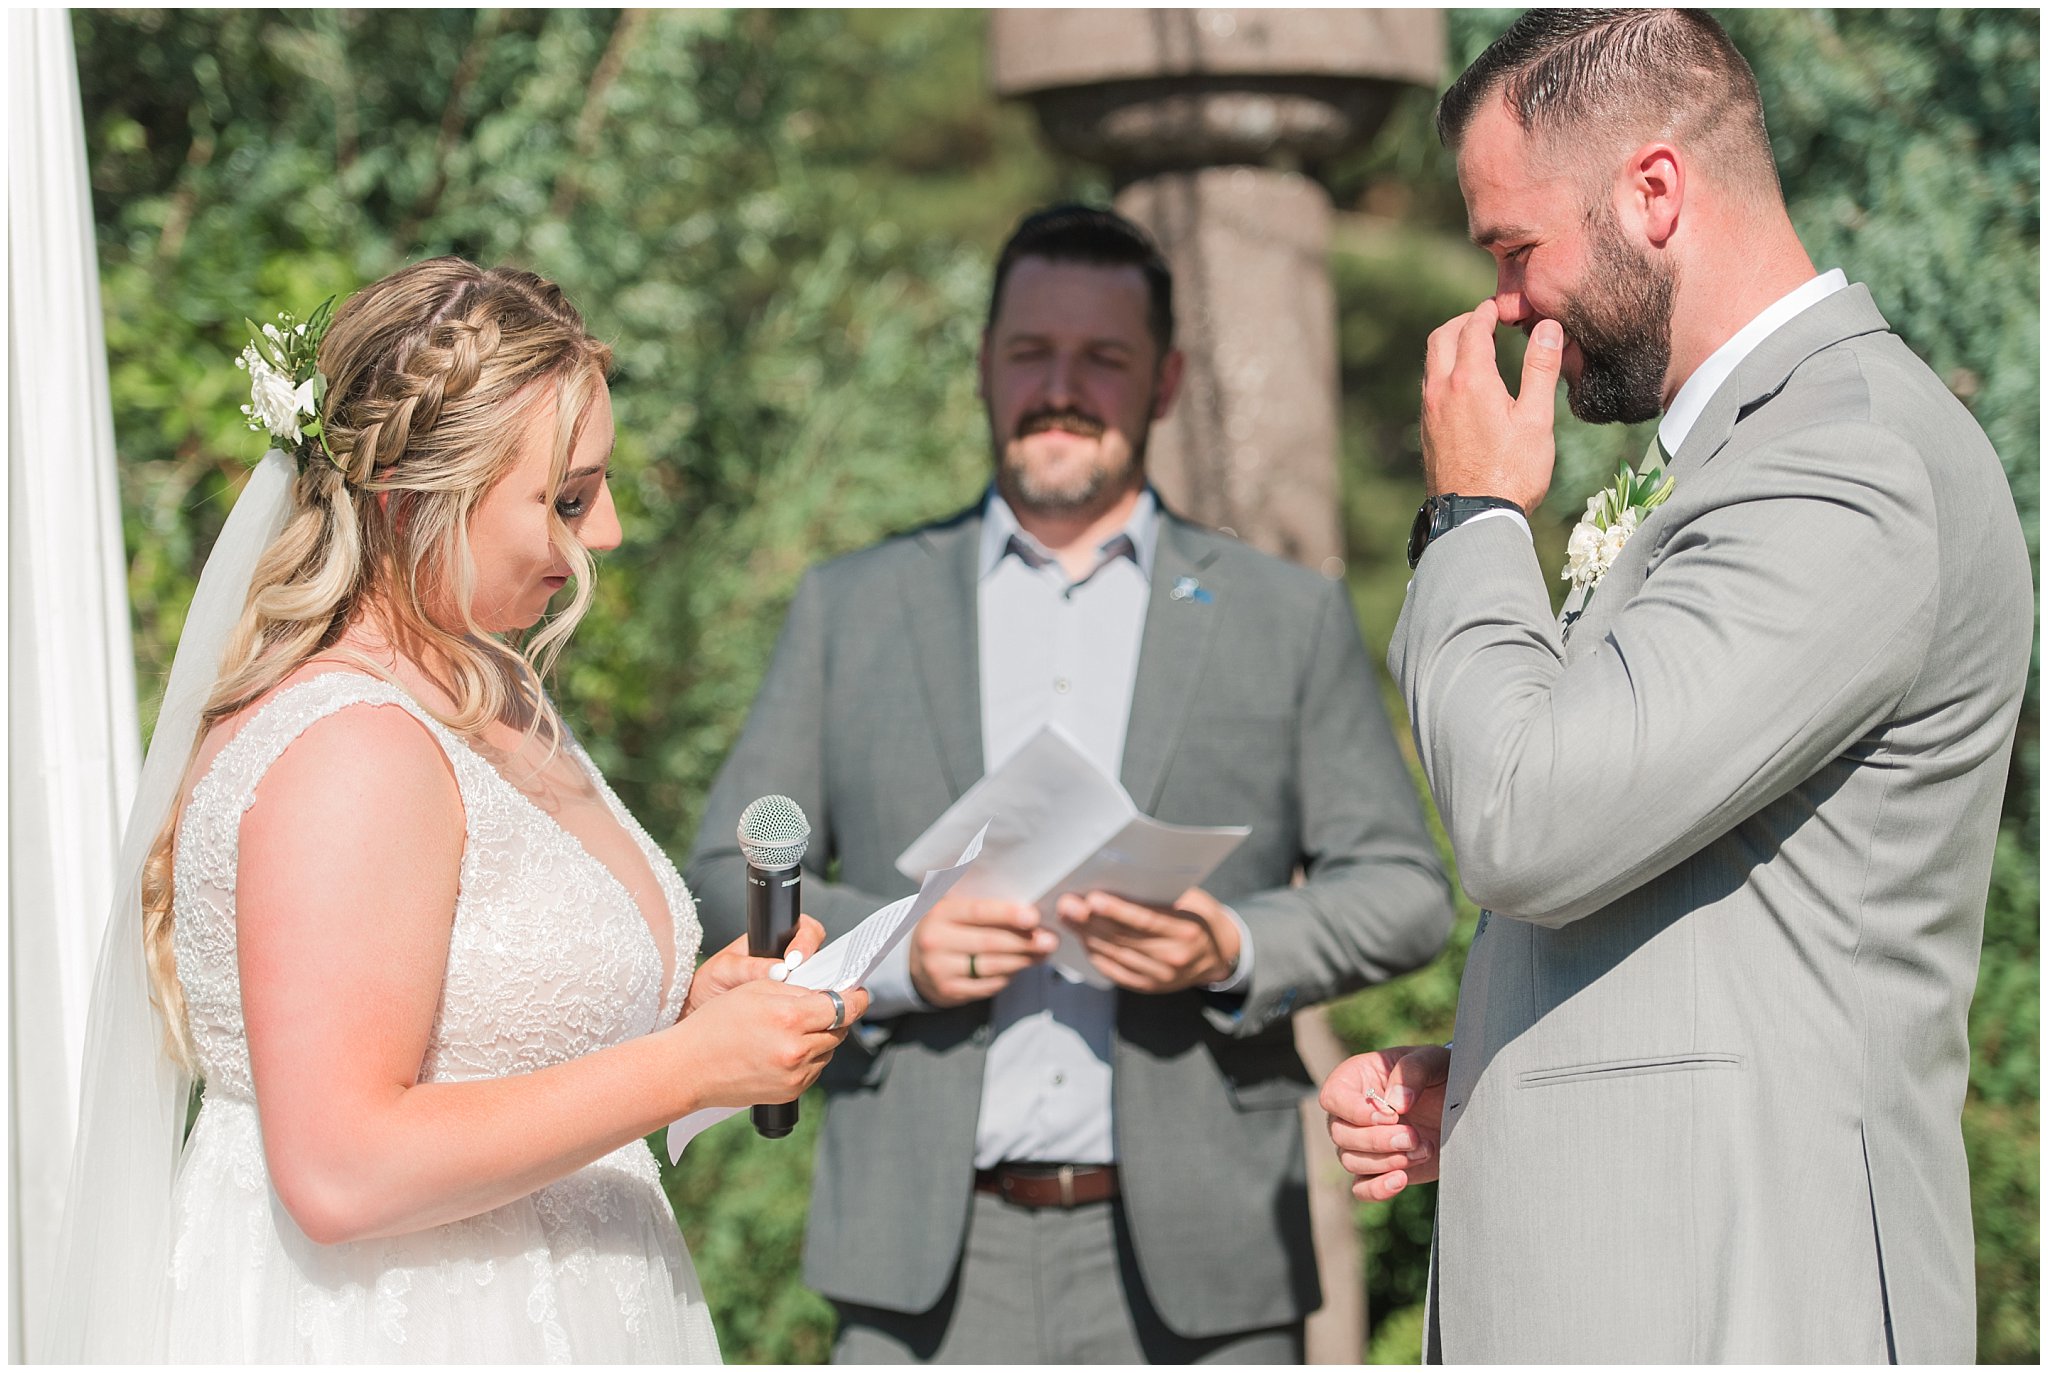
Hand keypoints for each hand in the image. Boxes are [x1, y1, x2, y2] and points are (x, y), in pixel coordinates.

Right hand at [674, 977, 867, 1109]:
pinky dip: (808, 1058)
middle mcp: (798, 1050)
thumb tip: (828, 993)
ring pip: (828, 1051)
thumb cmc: (716, 1023)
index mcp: (790, 1018)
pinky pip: (814, 1070)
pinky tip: (784, 1049)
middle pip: (840, 1030)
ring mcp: (795, 1075)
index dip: (856, 997)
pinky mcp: (790, 1093)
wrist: (688, 1068)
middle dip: (835, 1017)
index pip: (844, 1007)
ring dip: (821, 1038)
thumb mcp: (755, 990)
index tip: (859, 993)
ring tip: (793, 1029)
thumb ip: (798, 989)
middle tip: (820, 1007)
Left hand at [680, 914, 827, 1018]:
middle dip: (817, 966)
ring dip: (812, 989)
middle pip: (820, 954)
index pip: (805, 929)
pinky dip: (804, 1008)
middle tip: (800, 980)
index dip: (806, 942)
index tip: (793, 959)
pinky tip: (794, 1014)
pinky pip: (807, 1003)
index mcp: (773, 939)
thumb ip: (749, 967)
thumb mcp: (724, 970)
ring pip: (818, 980)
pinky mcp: (792, 1005)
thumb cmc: (710, 983)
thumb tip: (778, 971)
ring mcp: (793, 982)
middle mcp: (787, 959)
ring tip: (798, 999)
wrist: (700, 1011)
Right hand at [908, 897, 1057, 1007]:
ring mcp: (941, 970)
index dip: (1008, 915)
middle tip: (1050, 939)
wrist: (915, 961)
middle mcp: (936, 942)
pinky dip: (1009, 976)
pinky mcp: (950, 992)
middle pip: (990, 942)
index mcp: (939, 913)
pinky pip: (989, 985)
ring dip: (1023, 960)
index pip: (978, 912)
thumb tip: (1024, 898)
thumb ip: (978, 899)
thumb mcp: (951, 906)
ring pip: (992, 966)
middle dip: (1025, 941)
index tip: (1034, 917)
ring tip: (1043, 953)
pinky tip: (1022, 967)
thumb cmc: (945, 927)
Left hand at [1058, 887, 1239, 993]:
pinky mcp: (1148, 987)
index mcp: (1186, 930)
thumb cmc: (1200, 917)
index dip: (1117, 910)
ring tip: (1068, 918)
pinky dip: (1096, 954)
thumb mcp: (1192, 898)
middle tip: (1067, 905)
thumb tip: (1118, 879)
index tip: (1092, 898)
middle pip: (1124, 938)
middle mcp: (1173, 957)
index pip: (1146, 920)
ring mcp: (1160, 977)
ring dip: (1087, 936)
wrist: (1219, 955)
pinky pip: (1114, 971)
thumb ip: (1160, 893)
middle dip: (1090, 921)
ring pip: (1115, 954)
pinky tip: (1083, 939)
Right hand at [1320, 1044, 1449, 1201]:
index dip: (1356, 1111)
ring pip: (1351, 1161)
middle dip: (1377, 1140)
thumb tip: (1396, 1103)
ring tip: (1422, 1150)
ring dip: (1387, 1161)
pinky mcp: (1379, 1169)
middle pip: (1340, 1134)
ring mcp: (1363, 1144)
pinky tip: (1401, 1180)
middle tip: (1414, 1137)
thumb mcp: (1431, 1060)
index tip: (1392, 1115)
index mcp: (1355, 1080)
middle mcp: (1352, 1113)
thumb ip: (1413, 1071)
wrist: (1457, 1103)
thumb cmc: (1437, 1074)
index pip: (1332, 1097)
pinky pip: (1362, 1188)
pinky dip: (1377, 1189)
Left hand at [1421, 297, 1563, 512]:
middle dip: (1462, 323)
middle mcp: (1441, 391)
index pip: (1472, 329)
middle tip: (1485, 321)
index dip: (1486, 312)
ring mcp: (1429, 412)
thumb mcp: (1537, 419)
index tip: (1499, 307)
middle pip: (1441, 338)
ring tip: (1477, 349)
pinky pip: (1430, 387)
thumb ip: (1541, 369)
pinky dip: (1445, 371)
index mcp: (1470, 381)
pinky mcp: (1426, 431)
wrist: (1475, 517)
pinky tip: (1465, 386)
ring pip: (1431, 363)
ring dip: (1450, 346)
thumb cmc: (1513, 471)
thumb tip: (1549, 327)